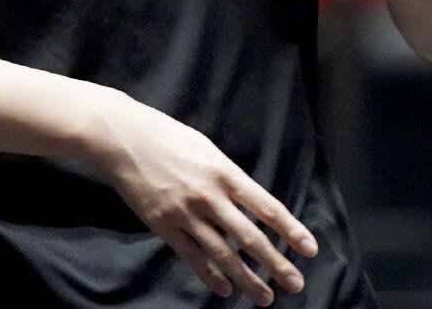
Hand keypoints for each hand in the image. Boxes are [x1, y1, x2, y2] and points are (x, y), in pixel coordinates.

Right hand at [88, 90, 315, 302]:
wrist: (122, 138)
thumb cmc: (166, 137)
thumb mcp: (206, 149)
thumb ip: (228, 177)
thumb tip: (249, 205)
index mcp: (225, 173)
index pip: (267, 207)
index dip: (291, 230)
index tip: (309, 249)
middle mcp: (209, 196)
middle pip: (250, 238)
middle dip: (276, 264)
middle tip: (296, 284)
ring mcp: (185, 213)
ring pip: (223, 254)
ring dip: (247, 279)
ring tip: (264, 297)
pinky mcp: (163, 225)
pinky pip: (192, 257)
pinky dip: (210, 276)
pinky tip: (224, 289)